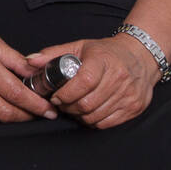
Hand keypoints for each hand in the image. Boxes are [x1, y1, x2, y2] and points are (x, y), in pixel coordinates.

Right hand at [0, 19, 52, 121]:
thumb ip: (13, 58)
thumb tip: (35, 72)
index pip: (15, 92)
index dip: (36, 103)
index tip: (49, 107)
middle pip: (7, 112)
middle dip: (29, 116)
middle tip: (44, 113)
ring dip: (14, 116)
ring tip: (27, 110)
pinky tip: (4, 106)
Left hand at [26, 35, 160, 129]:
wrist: (141, 57)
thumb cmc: (106, 52)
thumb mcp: (80, 46)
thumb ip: (53, 54)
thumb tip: (29, 61)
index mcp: (103, 61)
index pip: (83, 82)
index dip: (66, 94)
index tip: (56, 96)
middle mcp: (119, 78)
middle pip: (87, 103)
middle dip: (69, 107)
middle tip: (62, 104)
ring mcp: (129, 95)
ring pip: (96, 116)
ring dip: (80, 116)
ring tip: (74, 108)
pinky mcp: (135, 107)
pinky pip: (108, 123)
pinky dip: (94, 121)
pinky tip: (88, 112)